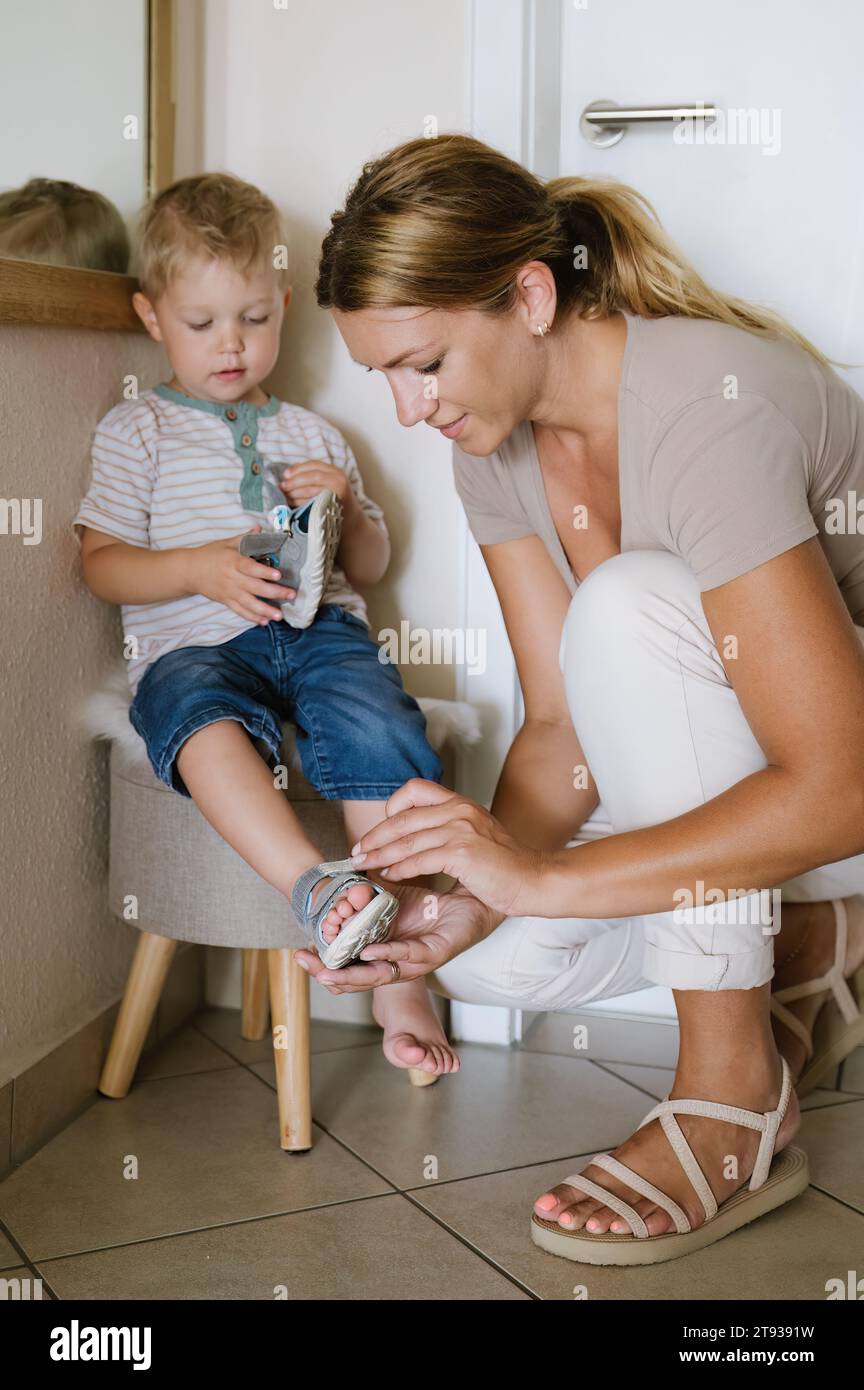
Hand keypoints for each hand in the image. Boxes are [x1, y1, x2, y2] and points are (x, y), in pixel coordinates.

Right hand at [185, 524, 296, 624]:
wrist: (189, 570)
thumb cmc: (209, 555)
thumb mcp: (226, 543)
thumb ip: (245, 538)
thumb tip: (260, 528)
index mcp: (233, 562)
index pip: (251, 568)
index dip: (265, 572)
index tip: (278, 575)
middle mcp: (232, 579)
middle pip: (255, 588)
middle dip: (275, 593)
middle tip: (291, 595)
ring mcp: (229, 592)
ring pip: (249, 604)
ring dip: (265, 611)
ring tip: (279, 615)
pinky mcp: (226, 601)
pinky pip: (240, 611)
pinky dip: (252, 617)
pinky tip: (264, 621)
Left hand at [279, 459, 356, 515]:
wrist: (351, 521)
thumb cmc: (334, 502)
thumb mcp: (328, 485)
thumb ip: (313, 478)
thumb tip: (288, 476)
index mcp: (335, 471)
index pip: (314, 465)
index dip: (298, 468)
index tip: (285, 475)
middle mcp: (338, 479)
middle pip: (313, 476)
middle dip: (295, 481)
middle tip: (282, 487)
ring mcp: (338, 492)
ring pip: (312, 489)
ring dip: (296, 493)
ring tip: (286, 496)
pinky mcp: (335, 505)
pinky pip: (314, 502)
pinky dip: (302, 503)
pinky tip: (294, 505)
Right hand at [295, 882, 497, 992]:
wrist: (469, 900)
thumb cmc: (430, 904)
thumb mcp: (390, 896)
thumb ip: (365, 892)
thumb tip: (339, 877)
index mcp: (381, 951)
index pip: (347, 964)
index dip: (325, 961)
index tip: (301, 953)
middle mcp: (395, 962)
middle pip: (358, 977)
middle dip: (330, 974)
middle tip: (308, 967)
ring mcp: (414, 962)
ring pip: (379, 975)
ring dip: (353, 974)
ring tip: (329, 971)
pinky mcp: (434, 954)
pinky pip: (407, 958)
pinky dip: (387, 955)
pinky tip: (370, 951)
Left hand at [348, 780, 546, 917]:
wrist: (534, 880)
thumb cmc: (505, 865)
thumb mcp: (475, 834)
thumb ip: (448, 828)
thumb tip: (415, 835)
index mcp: (460, 803)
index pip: (414, 789)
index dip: (391, 807)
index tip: (380, 830)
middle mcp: (459, 810)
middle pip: (401, 817)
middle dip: (374, 836)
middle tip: (357, 852)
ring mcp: (460, 829)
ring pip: (405, 839)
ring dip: (379, 854)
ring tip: (363, 865)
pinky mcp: (462, 852)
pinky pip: (418, 859)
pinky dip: (399, 868)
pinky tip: (389, 876)